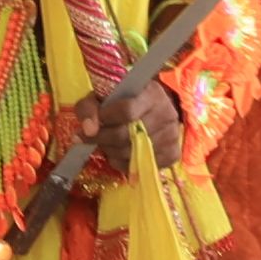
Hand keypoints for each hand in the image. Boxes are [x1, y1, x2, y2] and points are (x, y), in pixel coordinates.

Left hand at [41, 68, 183, 202]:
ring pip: (132, 153)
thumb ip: (89, 107)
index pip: (126, 111)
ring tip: (105, 143)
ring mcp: (172, 136)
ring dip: (111, 151)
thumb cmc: (123, 100)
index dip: (104, 119)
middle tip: (91, 138)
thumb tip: (87, 130)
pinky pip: (141, 166)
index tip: (91, 122)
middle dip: (102, 139)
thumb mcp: (103, 95)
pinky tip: (118, 153)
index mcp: (151, 93)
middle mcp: (166, 114)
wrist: (152, 108)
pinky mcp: (173, 154)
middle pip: (127, 135)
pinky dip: (123, 163)